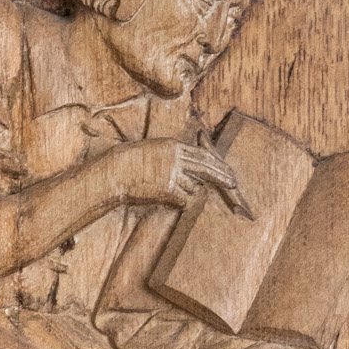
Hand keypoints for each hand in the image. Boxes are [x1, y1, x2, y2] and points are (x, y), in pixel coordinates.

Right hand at [105, 140, 252, 216]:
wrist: (115, 173)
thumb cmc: (130, 163)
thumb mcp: (154, 151)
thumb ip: (174, 156)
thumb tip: (192, 167)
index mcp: (174, 146)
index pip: (203, 155)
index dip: (217, 164)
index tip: (227, 170)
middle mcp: (177, 158)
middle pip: (207, 168)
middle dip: (222, 176)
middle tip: (233, 184)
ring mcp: (174, 174)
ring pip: (193, 187)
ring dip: (187, 192)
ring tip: (166, 188)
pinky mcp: (169, 189)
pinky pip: (183, 200)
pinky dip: (179, 202)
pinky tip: (165, 198)